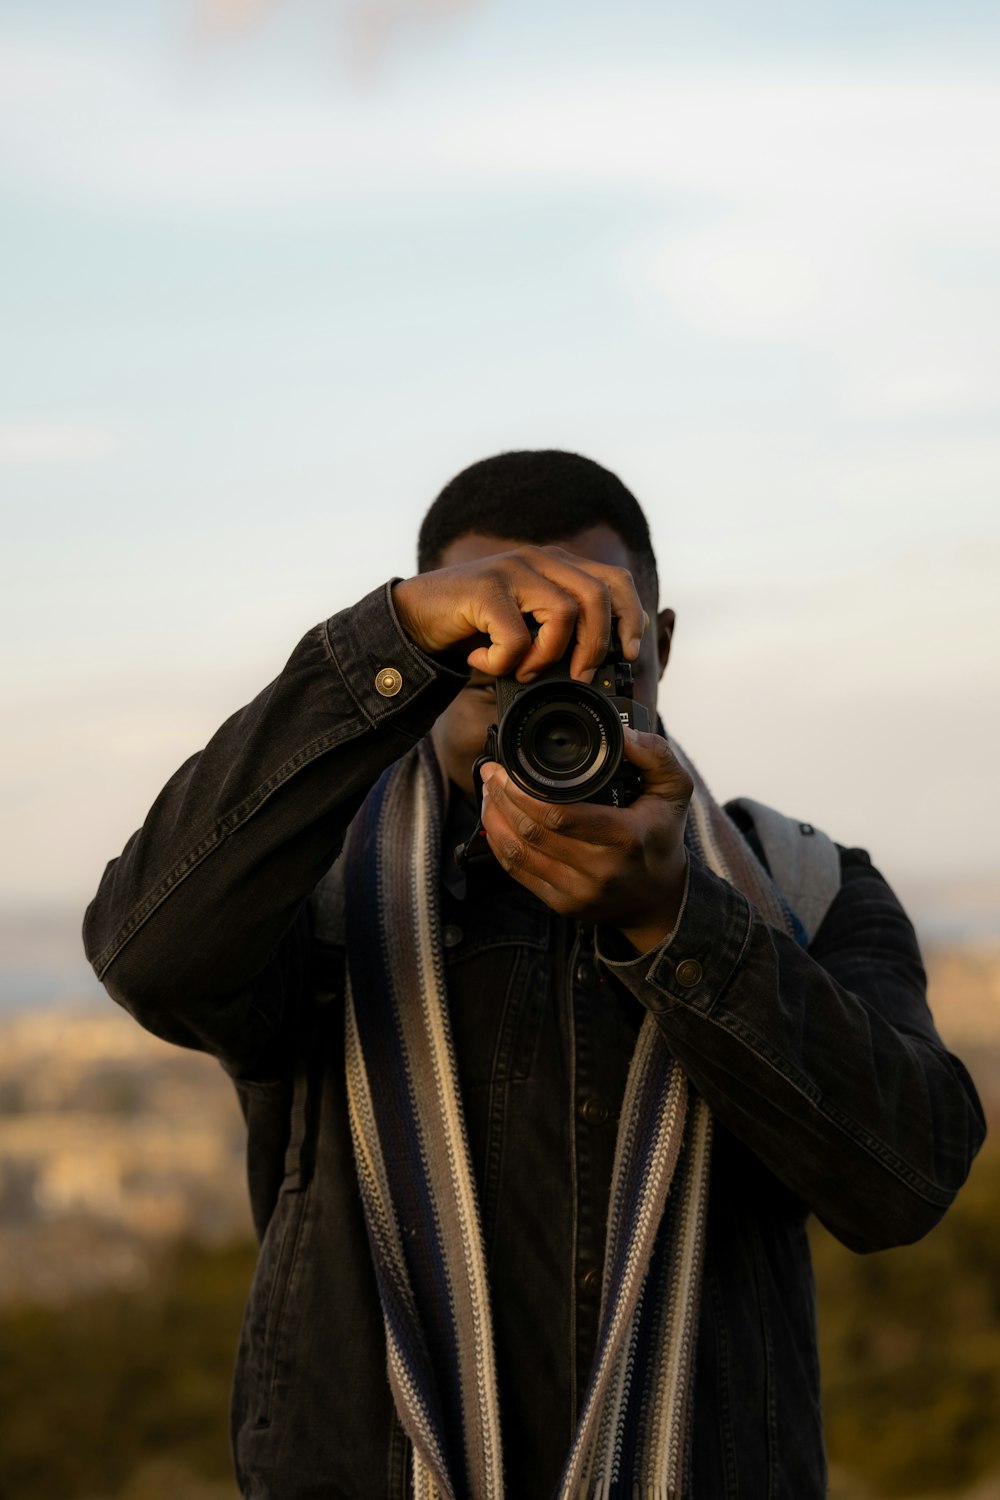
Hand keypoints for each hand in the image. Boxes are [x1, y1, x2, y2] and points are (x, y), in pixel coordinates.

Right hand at [392, 544, 647, 682]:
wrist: (413, 617)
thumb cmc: (474, 627)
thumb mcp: (526, 624)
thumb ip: (558, 629)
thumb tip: (599, 664)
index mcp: (555, 566)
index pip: (614, 579)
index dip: (630, 616)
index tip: (628, 652)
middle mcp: (538, 559)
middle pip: (597, 596)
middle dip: (596, 645)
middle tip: (579, 675)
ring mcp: (512, 569)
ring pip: (564, 613)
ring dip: (548, 656)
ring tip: (523, 670)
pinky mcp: (486, 588)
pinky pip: (516, 637)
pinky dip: (503, 662)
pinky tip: (482, 661)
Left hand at [479, 728, 691, 953]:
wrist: (659, 899)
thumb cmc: (662, 839)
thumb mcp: (674, 791)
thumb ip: (654, 754)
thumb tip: (624, 733)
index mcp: (624, 838)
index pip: (560, 815)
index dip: (524, 792)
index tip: (507, 768)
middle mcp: (599, 870)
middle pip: (531, 831)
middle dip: (503, 798)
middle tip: (492, 773)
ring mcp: (578, 892)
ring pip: (518, 853)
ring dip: (495, 819)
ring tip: (489, 793)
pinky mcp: (562, 904)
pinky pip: (518, 873)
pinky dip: (499, 844)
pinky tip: (495, 822)